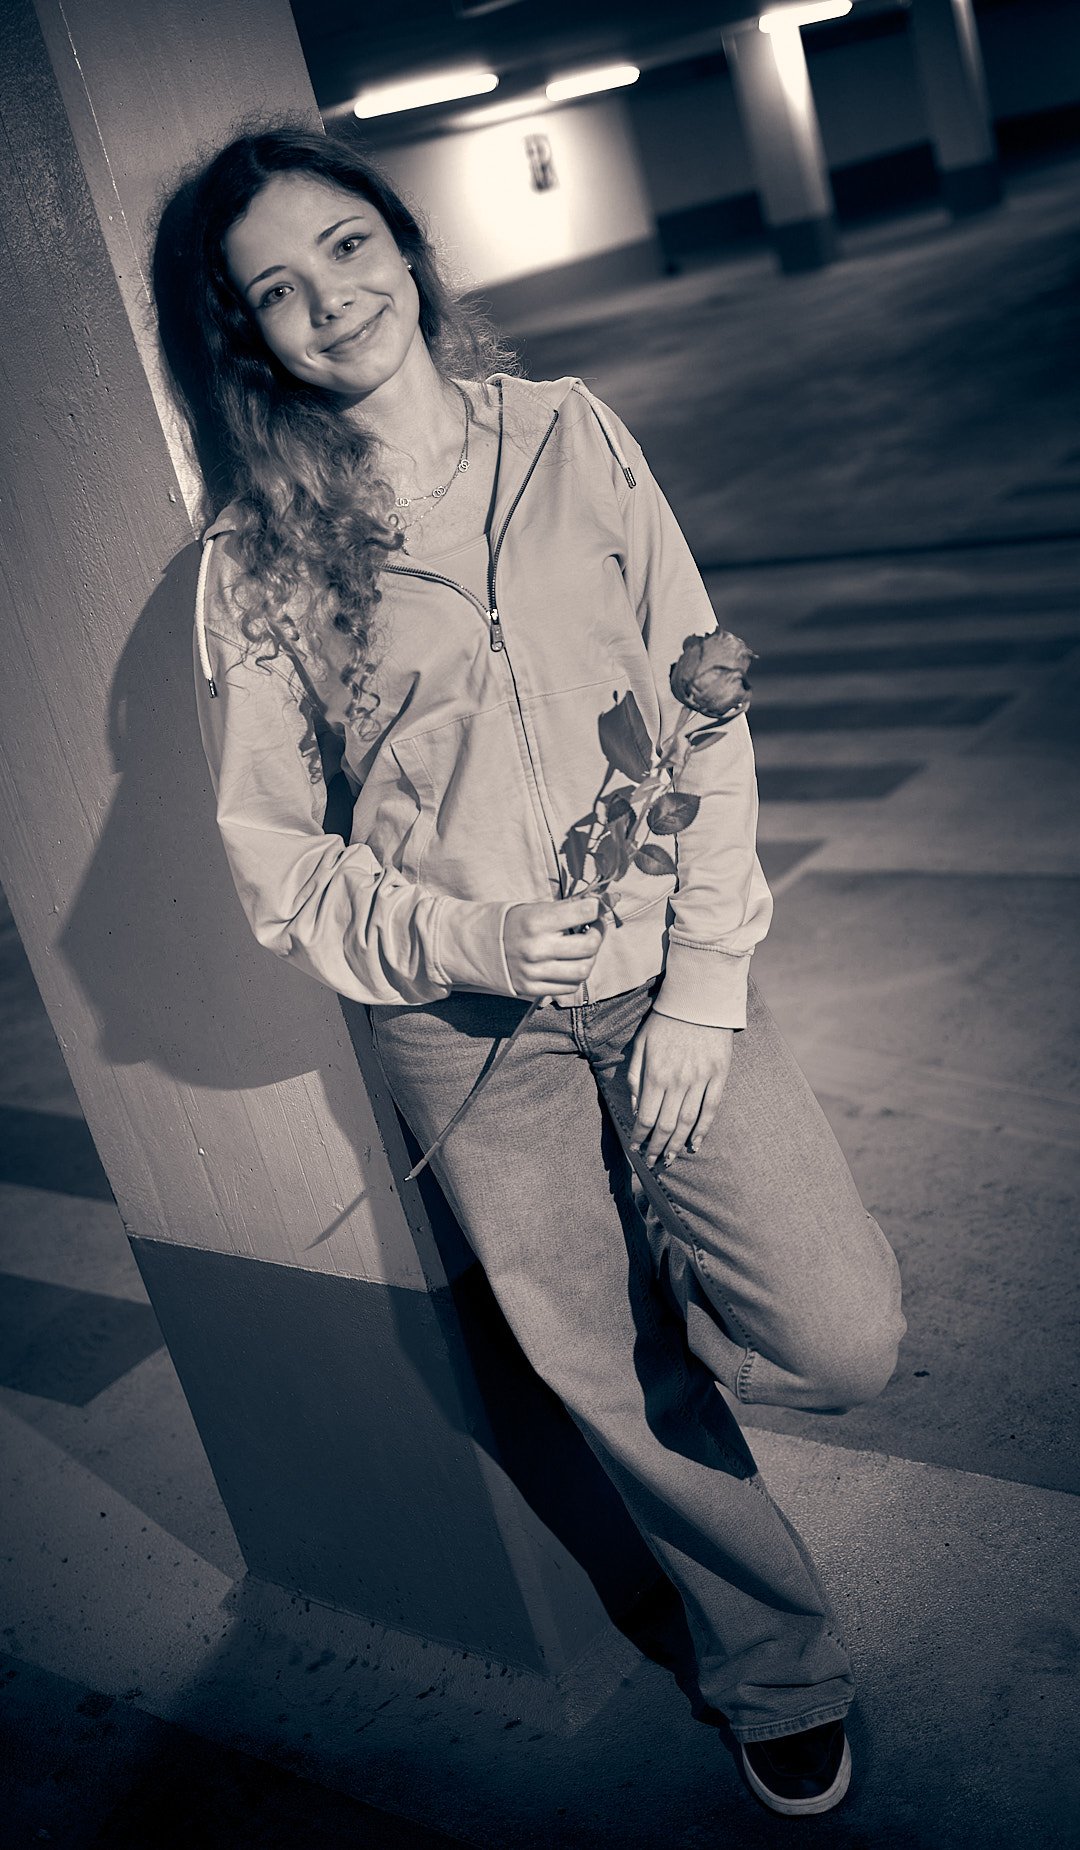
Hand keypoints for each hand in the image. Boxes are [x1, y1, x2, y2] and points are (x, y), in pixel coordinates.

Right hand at [503, 895, 605, 999]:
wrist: (480, 946)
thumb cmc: (513, 922)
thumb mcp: (536, 907)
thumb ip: (569, 907)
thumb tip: (605, 900)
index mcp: (536, 921)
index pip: (584, 911)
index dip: (598, 907)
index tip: (599, 907)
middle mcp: (536, 948)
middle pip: (589, 945)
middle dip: (598, 934)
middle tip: (595, 928)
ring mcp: (534, 971)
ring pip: (583, 970)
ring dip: (590, 957)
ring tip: (584, 948)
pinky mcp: (532, 988)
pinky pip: (569, 986)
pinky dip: (576, 975)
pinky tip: (570, 964)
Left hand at [627, 1011, 733, 1168]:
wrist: (699, 999)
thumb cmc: (664, 1021)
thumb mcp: (640, 1044)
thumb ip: (636, 1077)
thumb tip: (637, 1108)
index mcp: (656, 1073)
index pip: (646, 1116)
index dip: (640, 1136)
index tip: (634, 1148)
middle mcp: (678, 1081)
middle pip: (667, 1125)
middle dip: (657, 1148)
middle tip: (651, 1163)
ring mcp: (701, 1079)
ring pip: (688, 1122)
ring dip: (678, 1144)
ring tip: (670, 1159)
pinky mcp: (719, 1075)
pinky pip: (711, 1109)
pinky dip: (702, 1129)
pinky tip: (695, 1144)